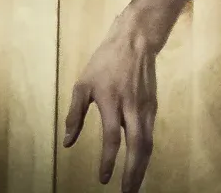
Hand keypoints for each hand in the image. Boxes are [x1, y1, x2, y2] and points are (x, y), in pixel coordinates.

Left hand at [63, 17, 158, 191]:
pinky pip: (150, 136)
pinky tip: (140, 165)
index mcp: (112, 102)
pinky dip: (145, 155)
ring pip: (147, 144)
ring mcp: (145, 108)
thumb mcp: (83, 84)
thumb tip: (67, 142)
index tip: (103, 179)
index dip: (108, 160)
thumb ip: (75, 114)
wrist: (136, 41)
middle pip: (137, 146)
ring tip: (134, 187)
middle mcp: (132, 108)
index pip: (112, 138)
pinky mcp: (153, 108)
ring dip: (142, 168)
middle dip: (133, 173)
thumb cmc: (105, 62)